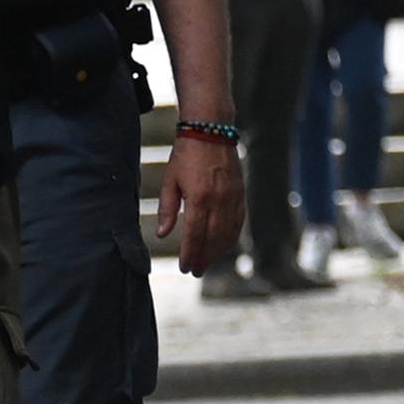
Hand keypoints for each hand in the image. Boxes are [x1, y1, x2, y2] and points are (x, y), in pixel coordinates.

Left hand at [158, 131, 245, 275]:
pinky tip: (223, 246)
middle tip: (196, 272)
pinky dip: (231, 237)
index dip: (191, 255)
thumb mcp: (170, 180)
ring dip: (218, 252)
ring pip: (228, 234)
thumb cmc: (185, 155)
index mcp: (199, 198)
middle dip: (204, 258)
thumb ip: (167, 209)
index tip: (185, 268)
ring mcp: (233, 198)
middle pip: (213, 239)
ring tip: (207, 262)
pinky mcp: (241, 194)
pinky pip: (238, 222)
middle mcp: (219, 201)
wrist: (210, 131)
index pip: (195, 235)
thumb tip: (163, 234)